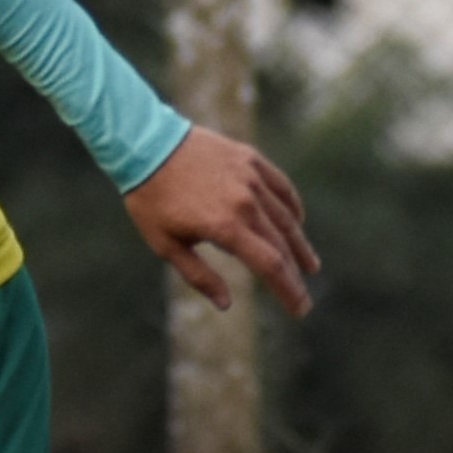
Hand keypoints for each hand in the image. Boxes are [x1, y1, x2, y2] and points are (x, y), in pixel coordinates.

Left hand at [124, 127, 318, 317]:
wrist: (143, 143)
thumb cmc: (150, 199)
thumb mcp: (165, 244)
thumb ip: (198, 275)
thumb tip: (226, 304)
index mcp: (225, 227)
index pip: (270, 266)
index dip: (289, 290)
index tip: (300, 309)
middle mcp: (245, 202)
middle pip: (282, 245)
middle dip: (295, 275)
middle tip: (304, 296)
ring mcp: (250, 178)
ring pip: (286, 217)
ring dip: (300, 244)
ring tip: (309, 264)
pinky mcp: (250, 159)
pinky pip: (281, 186)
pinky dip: (292, 207)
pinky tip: (297, 222)